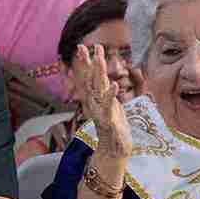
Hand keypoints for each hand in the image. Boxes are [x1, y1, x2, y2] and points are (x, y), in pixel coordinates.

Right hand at [71, 44, 132, 161]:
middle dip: (87, 62)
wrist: (114, 152)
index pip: (89, 77)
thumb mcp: (113, 108)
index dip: (86, 62)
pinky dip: (111, 95)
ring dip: (98, 73)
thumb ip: (109, 94)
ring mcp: (101, 112)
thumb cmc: (115, 130)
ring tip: (99, 58)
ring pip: (98, 89)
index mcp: (97, 99)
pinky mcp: (109, 121)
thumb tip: (110, 82)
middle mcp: (95, 104)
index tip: (83, 47)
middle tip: (84, 46)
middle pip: (90, 79)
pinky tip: (115, 85)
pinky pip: (108, 106)